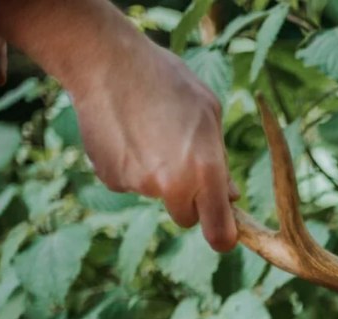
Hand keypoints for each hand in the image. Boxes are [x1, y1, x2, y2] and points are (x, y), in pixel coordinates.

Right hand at [69, 34, 238, 251]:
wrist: (107, 63)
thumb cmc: (167, 82)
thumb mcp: (209, 114)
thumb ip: (221, 161)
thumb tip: (230, 196)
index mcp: (205, 171)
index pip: (219, 232)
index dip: (223, 236)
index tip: (223, 234)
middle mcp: (172, 185)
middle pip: (187, 218)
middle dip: (189, 200)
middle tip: (183, 162)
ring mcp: (138, 185)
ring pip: (157, 195)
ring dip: (158, 177)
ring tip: (150, 132)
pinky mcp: (111, 178)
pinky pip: (129, 183)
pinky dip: (131, 167)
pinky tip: (127, 133)